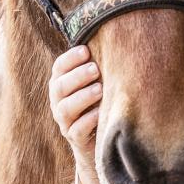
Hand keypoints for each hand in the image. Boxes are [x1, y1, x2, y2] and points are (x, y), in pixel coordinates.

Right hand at [49, 45, 116, 183]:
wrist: (101, 143)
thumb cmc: (103, 104)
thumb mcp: (101, 84)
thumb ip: (102, 68)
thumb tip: (124, 40)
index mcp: (63, 86)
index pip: (59, 68)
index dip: (70, 59)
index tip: (86, 50)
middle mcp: (60, 103)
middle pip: (59, 87)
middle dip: (77, 76)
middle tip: (95, 68)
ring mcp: (66, 123)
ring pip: (65, 109)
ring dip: (82, 97)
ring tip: (99, 89)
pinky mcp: (76, 140)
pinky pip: (77, 131)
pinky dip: (88, 121)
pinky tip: (100, 113)